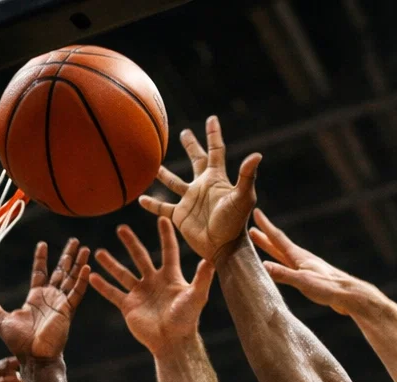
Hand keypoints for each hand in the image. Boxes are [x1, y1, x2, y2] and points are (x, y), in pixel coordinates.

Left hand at [0, 239, 90, 361]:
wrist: (33, 357)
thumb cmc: (18, 342)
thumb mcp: (0, 320)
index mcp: (35, 298)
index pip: (40, 272)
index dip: (41, 258)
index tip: (43, 244)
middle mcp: (50, 298)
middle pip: (61, 271)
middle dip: (67, 256)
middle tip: (74, 240)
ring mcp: (60, 303)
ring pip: (72, 278)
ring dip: (78, 264)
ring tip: (84, 248)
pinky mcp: (68, 311)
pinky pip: (77, 293)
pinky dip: (82, 280)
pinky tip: (87, 267)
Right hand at [90, 219, 214, 359]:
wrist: (173, 343)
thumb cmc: (187, 320)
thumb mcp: (197, 296)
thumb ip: (202, 277)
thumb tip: (210, 259)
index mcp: (170, 276)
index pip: (168, 250)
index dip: (166, 235)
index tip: (162, 218)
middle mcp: (154, 281)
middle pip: (140, 257)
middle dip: (131, 243)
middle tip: (121, 228)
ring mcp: (140, 293)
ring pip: (123, 273)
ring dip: (111, 263)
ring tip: (98, 251)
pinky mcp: (129, 306)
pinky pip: (113, 293)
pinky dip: (102, 286)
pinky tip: (92, 275)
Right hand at [139, 115, 260, 260]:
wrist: (223, 247)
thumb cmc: (235, 223)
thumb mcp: (242, 197)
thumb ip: (246, 176)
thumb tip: (257, 155)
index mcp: (216, 179)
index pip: (216, 151)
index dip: (213, 135)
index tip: (211, 118)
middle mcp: (202, 186)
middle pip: (196, 160)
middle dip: (191, 146)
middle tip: (183, 133)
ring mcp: (190, 200)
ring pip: (174, 182)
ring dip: (165, 174)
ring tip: (154, 165)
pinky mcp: (180, 215)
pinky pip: (162, 207)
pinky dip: (152, 204)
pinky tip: (140, 199)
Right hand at [249, 208, 382, 317]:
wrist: (348, 295)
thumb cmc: (327, 287)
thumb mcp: (303, 281)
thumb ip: (283, 274)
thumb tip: (263, 264)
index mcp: (298, 257)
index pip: (278, 238)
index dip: (266, 226)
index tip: (256, 212)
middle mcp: (300, 259)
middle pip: (278, 245)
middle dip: (264, 237)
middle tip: (251, 229)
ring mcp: (305, 267)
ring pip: (283, 255)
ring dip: (271, 248)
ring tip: (262, 243)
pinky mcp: (309, 276)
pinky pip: (288, 265)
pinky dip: (279, 262)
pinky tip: (279, 265)